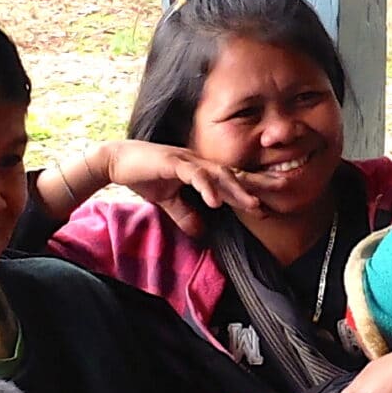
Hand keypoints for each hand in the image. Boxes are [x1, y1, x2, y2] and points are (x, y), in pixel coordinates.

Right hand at [41, 140, 263, 235]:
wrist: (116, 161)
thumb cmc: (144, 176)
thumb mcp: (168, 202)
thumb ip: (185, 215)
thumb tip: (201, 232)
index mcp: (201, 171)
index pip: (231, 181)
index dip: (250, 192)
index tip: (269, 207)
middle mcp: (199, 163)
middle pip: (234, 176)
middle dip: (255, 190)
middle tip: (274, 205)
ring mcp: (187, 160)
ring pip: (219, 174)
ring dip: (237, 190)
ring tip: (253, 206)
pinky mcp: (172, 161)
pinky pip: (194, 174)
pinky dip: (206, 186)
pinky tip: (215, 200)